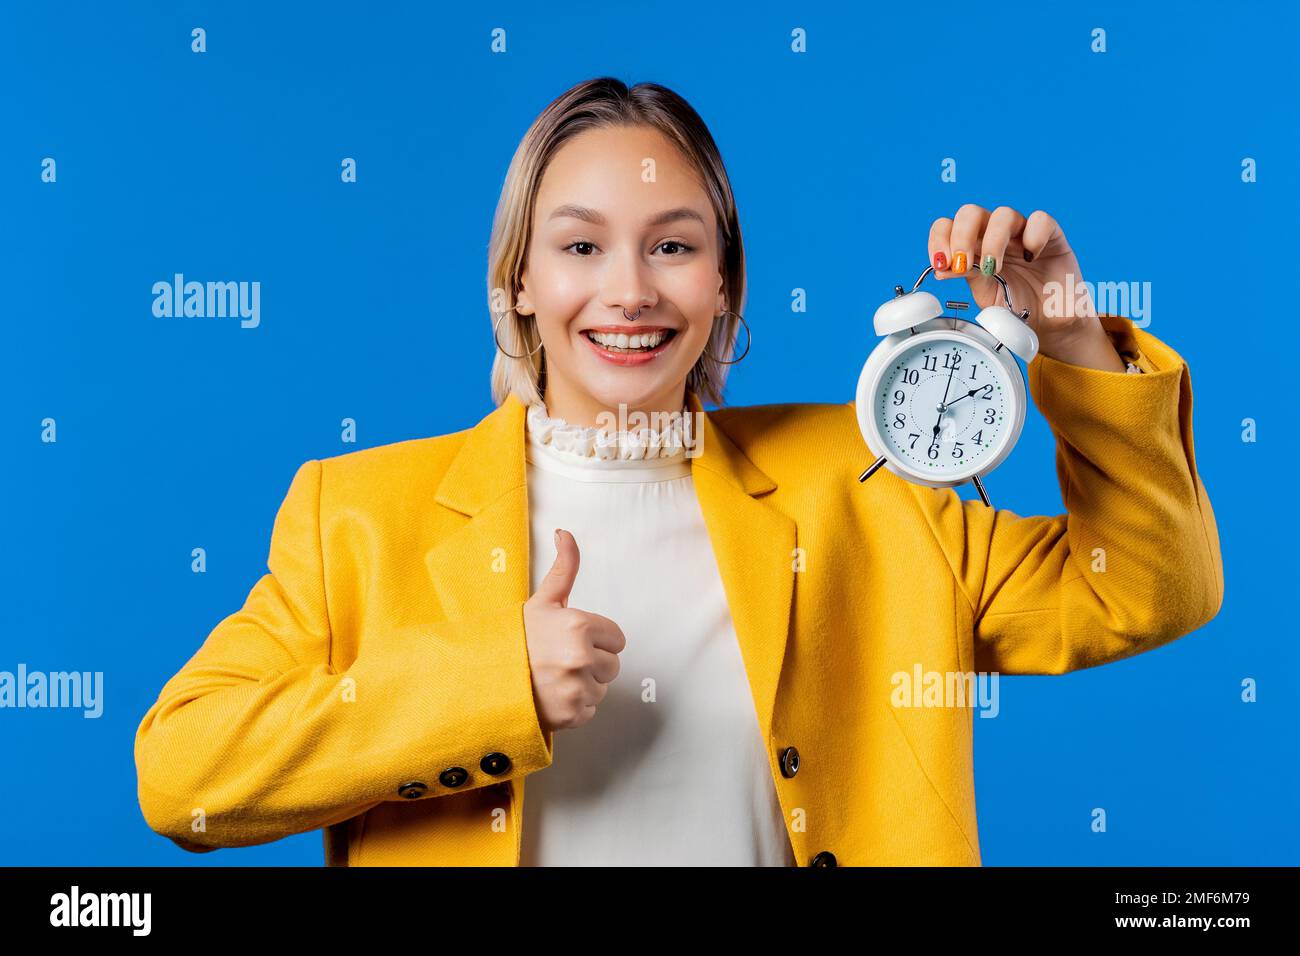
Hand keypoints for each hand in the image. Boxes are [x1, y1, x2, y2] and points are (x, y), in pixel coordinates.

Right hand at [522, 529, 625, 732]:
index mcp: (580, 626)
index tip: (572, 640)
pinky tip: (554, 695)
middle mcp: (582, 658)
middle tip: (561, 659)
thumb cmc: (518, 638)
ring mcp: (578, 688)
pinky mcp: (573, 714)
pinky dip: (575, 706)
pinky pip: (590, 710)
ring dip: (584, 685)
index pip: (617, 639)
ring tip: (555, 677)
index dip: (597, 639)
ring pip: (602, 688)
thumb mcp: (543, 600)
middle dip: (592, 662)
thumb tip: (566, 533)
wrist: (487, 678)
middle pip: (613, 665)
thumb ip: (565, 567)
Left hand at [928, 204, 1124, 371]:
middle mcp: (994, 234)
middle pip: (970, 213)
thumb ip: (965, 277)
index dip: (939, 239)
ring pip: (1003, 213)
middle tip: (962, 264)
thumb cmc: (1015, 304)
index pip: (948, 226)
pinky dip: (1033, 236)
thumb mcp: (984, 294)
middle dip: (961, 236)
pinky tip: (1030, 258)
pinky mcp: (1051, 234)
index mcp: (972, 246)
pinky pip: (1040, 220)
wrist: (1049, 321)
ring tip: (993, 269)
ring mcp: (1021, 232)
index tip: (940, 263)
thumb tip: (940, 268)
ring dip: (993, 241)